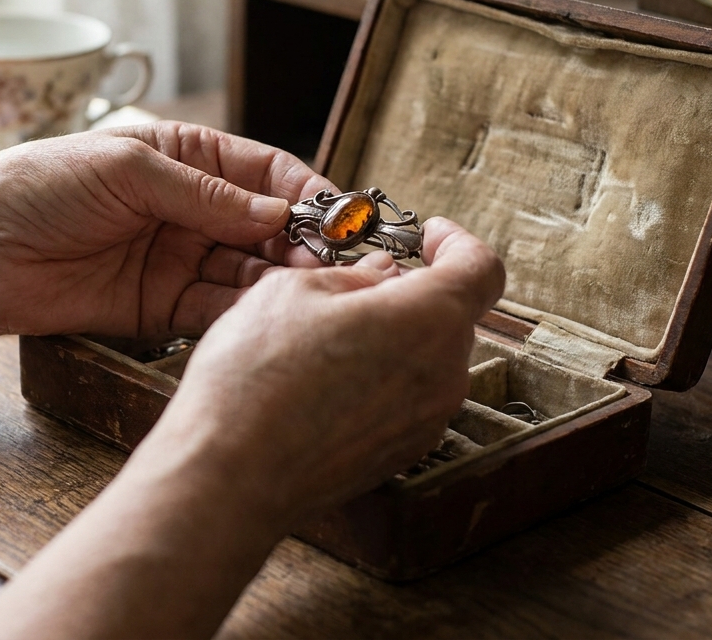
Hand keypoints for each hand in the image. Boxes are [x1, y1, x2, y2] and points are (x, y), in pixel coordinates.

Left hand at [0, 122, 333, 337]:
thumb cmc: (42, 186)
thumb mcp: (129, 170)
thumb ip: (204, 195)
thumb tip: (275, 216)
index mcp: (186, 158)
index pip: (264, 173)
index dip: (305, 192)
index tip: (340, 213)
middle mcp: (190, 209)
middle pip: (266, 226)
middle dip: (302, 241)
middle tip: (332, 260)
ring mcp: (179, 259)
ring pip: (248, 270)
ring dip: (280, 278)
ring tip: (309, 287)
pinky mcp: (162, 308)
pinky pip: (215, 309)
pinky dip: (244, 311)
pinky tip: (268, 312)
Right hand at [140, 217, 505, 524]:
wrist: (231, 475)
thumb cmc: (256, 379)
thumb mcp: (294, 291)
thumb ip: (354, 275)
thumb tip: (380, 276)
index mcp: (429, 320)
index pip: (480, 268)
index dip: (457, 242)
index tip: (428, 236)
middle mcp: (444, 375)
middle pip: (452, 317)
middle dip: (413, 291)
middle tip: (359, 282)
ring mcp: (426, 422)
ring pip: (427, 360)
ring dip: (395, 337)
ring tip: (330, 334)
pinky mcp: (400, 454)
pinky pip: (406, 399)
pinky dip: (381, 378)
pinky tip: (326, 379)